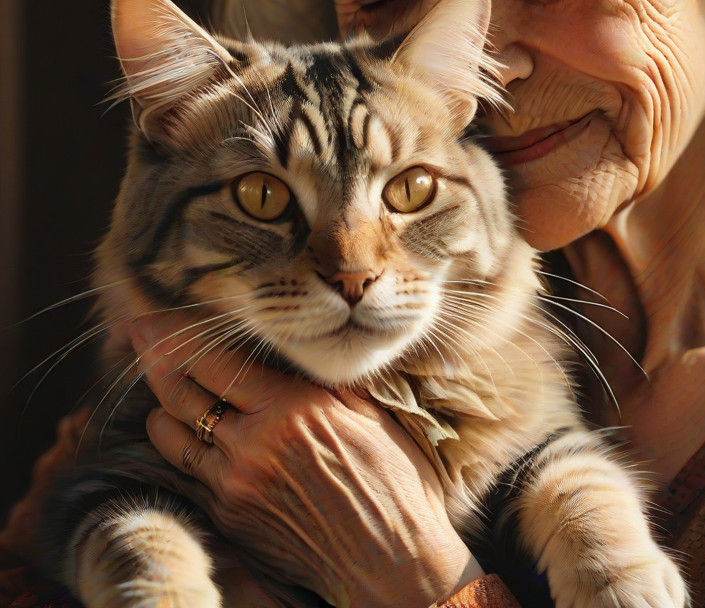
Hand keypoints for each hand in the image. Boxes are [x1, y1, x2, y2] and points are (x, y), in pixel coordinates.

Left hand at [130, 311, 483, 607]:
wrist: (388, 557)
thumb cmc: (393, 477)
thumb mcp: (365, 410)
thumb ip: (320, 378)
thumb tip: (297, 345)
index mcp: (293, 406)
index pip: (217, 361)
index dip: (180, 337)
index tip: (156, 319)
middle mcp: (255, 442)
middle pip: (183, 392)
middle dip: (156, 359)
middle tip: (138, 336)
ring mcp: (236, 483)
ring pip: (174, 433)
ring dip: (162, 404)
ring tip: (156, 382)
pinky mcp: (230, 515)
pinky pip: (191, 471)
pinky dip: (181, 444)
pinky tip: (180, 429)